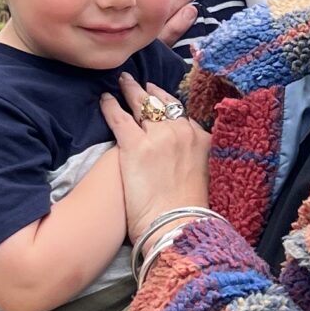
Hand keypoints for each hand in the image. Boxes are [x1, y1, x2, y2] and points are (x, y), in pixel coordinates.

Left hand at [100, 72, 212, 236]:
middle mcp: (183, 132)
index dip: (169, 105)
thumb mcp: (205, 178)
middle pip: (163, 105)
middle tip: (140, 84)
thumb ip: (196, 160)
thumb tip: (186, 160)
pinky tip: (104, 99)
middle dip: (150, 93)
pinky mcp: (135, 146)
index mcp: (203, 140)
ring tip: (122, 83)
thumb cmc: (191, 213)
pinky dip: (110, 106)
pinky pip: (119, 118)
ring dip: (131, 91)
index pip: (183, 115)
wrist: (178, 228)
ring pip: (142, 105)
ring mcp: (158, 136)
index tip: (161, 98)